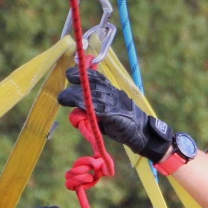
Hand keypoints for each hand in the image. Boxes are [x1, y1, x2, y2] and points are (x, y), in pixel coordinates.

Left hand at [57, 66, 174, 162]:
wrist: (143, 134)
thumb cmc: (123, 126)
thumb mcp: (106, 117)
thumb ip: (93, 113)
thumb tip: (77, 113)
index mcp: (112, 91)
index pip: (98, 78)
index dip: (85, 73)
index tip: (70, 73)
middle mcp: (114, 94)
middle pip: (94, 84)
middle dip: (78, 82)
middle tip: (64, 85)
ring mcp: (116, 104)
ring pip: (95, 95)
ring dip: (78, 96)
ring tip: (64, 98)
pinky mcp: (117, 115)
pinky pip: (102, 109)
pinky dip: (90, 107)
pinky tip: (80, 106)